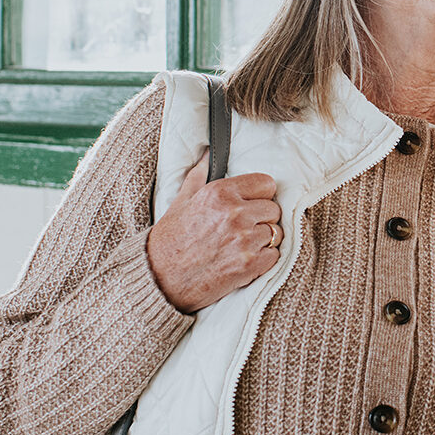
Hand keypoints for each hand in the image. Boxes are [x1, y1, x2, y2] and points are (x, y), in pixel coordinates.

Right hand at [146, 154, 282, 312]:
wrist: (159, 280)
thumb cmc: (169, 240)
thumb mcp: (181, 201)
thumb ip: (199, 175)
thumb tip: (208, 154)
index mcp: (220, 192)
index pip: (267, 183)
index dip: (260, 195)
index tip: (251, 205)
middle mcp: (235, 213)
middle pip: (274, 209)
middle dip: (261, 219)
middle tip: (242, 229)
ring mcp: (244, 240)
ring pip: (276, 233)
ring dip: (264, 240)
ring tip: (241, 246)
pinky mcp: (249, 265)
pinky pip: (275, 255)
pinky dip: (264, 260)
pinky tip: (244, 260)